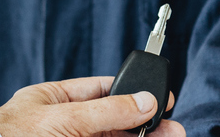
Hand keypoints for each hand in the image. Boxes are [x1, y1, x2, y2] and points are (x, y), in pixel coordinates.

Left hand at [0, 76, 183, 136]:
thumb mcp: (62, 120)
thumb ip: (105, 111)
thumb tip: (144, 101)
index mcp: (47, 102)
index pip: (96, 90)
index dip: (129, 92)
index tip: (158, 97)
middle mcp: (57, 126)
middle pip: (109, 122)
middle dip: (142, 124)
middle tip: (172, 129)